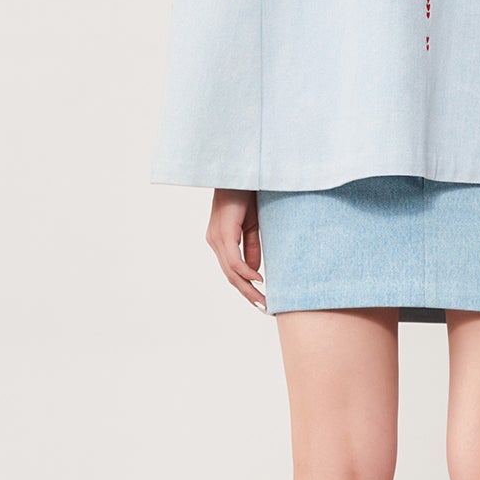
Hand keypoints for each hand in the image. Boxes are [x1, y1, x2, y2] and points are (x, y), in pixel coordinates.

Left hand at [205, 189, 265, 311]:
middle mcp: (215, 241)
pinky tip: (258, 280)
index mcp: (221, 240)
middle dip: (248, 294)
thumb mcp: (253, 226)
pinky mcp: (224, 232)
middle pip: (230, 276)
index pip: (232, 272)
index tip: (262, 301)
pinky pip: (234, 260)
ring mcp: (217, 238)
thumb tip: (255, 273)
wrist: (241, 172)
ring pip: (231, 272)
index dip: (247, 288)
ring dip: (248, 288)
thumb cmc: (248, 194)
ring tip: (263, 301)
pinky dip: (247, 272)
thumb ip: (252, 248)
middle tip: (265, 308)